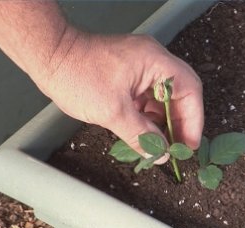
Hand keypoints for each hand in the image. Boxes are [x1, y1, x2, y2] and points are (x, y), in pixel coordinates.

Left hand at [39, 30, 203, 159]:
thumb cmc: (75, 73)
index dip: (193, 120)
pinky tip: (147, 132)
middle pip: (181, 93)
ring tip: (162, 144)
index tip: (188, 144)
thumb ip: (141, 135)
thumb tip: (160, 152)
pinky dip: (150, 116)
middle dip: (181, 122)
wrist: (50, 57)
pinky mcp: (132, 74)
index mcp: (155, 61)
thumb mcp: (112, 111)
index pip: (189, 90)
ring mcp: (143, 66)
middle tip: (177, 147)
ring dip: (165, 121)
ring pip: (165, 97)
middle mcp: (153, 60)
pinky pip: (150, 97)